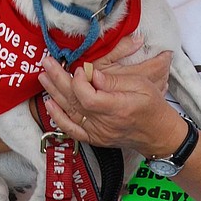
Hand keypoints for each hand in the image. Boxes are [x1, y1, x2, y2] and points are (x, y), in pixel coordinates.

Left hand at [39, 41, 181, 154]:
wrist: (158, 135)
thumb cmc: (153, 107)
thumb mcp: (143, 85)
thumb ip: (116, 80)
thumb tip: (93, 74)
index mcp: (119, 108)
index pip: (88, 97)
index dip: (79, 82)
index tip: (79, 69)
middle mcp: (105, 124)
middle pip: (75, 101)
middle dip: (58, 80)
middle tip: (47, 62)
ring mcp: (98, 133)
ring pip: (70, 112)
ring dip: (54, 93)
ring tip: (43, 76)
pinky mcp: (94, 138)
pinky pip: (71, 130)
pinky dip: (58, 117)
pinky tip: (49, 104)